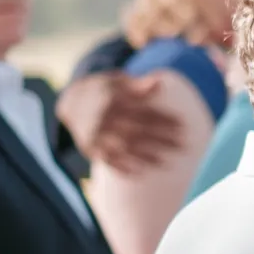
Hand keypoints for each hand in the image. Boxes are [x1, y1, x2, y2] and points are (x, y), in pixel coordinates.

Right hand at [58, 73, 185, 174]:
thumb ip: (136, 85)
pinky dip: (122, 168)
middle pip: (136, 132)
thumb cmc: (102, 90)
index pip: (142, 112)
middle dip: (161, 140)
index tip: (183, 126)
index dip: (164, 120)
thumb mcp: (115, 81)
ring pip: (123, 149)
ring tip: (167, 163)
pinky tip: (140, 173)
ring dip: (145, 157)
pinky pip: (106, 160)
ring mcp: (94, 136)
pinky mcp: (89, 148)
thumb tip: (159, 82)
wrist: (69, 101)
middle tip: (184, 146)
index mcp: (111, 102)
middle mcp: (102, 120)